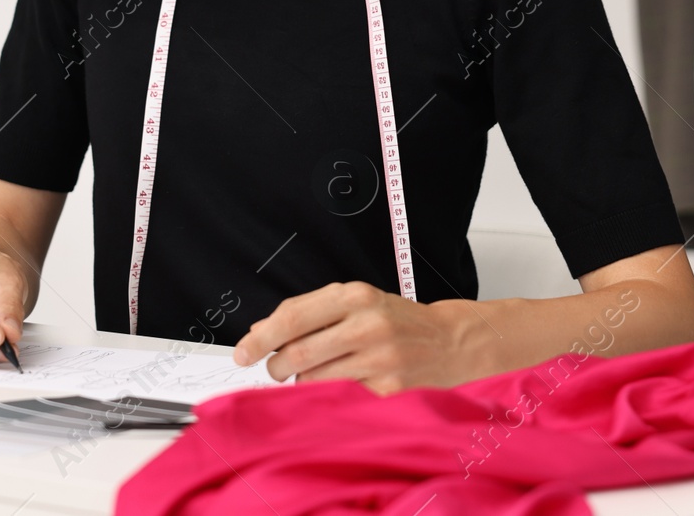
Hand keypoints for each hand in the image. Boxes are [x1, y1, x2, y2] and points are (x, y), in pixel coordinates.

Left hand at [231, 281, 476, 393]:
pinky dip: (329, 396)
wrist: (451, 342)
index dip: (261, 338)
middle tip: (273, 370)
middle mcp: (368, 324)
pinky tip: (338, 386)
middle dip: (275, 366)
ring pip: (314, 380)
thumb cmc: (396, 322)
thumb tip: (261, 333)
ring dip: (302, 382)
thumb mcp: (356, 302)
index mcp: (355, 296)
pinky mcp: (390, 389)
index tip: (243, 352)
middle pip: (297, 353)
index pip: (292, 317)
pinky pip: (340, 398)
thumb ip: (310, 312)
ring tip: (314, 374)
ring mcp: (381, 359)